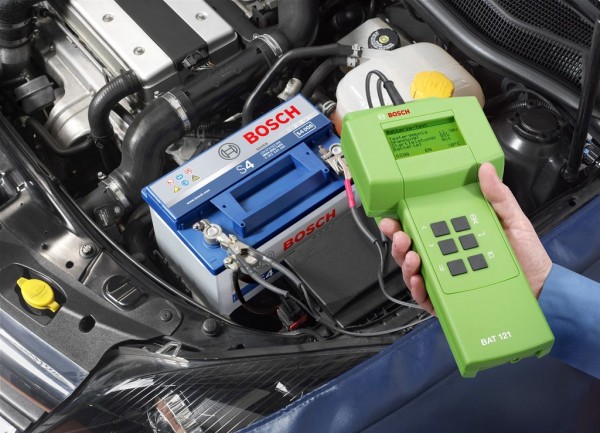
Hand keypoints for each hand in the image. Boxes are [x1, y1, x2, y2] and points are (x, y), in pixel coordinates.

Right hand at [379, 163, 552, 314]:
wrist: (541, 288)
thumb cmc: (527, 257)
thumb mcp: (513, 220)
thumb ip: (498, 196)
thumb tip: (485, 170)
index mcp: (456, 234)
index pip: (423, 225)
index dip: (404, 219)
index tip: (395, 212)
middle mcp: (447, 256)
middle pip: (412, 247)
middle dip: (398, 240)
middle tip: (400, 234)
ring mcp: (446, 278)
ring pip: (413, 270)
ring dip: (405, 262)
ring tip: (412, 256)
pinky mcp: (449, 300)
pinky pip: (425, 296)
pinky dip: (417, 289)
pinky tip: (419, 279)